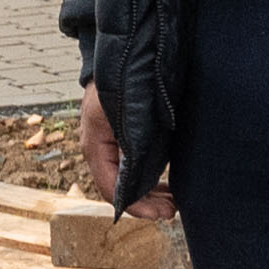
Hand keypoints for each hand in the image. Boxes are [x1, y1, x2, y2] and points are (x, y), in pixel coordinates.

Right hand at [80, 84, 165, 219]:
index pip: (112, 190)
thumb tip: (138, 183)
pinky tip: (166, 185)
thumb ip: (132, 149)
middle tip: (173, 211)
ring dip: (150, 193)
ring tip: (173, 201)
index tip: (161, 214)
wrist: (123, 54)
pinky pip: (133, 167)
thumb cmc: (122, 82)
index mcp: (95, 146)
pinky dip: (150, 179)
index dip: (137, 206)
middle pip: (120, 189)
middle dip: (147, 203)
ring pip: (128, 180)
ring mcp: (110, 144)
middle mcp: (99, 149)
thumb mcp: (126, 116)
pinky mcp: (122, 138)